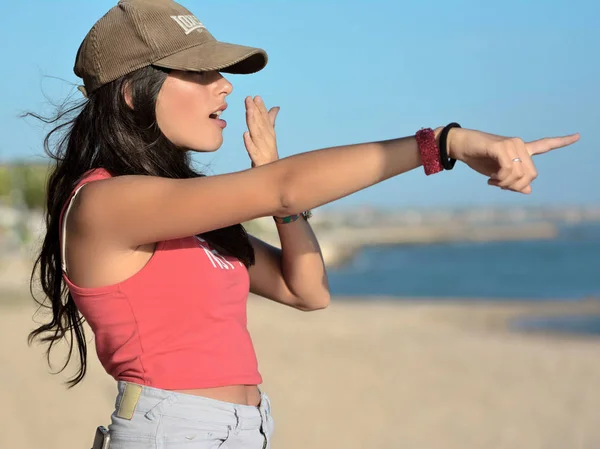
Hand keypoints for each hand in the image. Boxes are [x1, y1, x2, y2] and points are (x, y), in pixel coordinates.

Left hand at [244, 96, 279, 166]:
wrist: (271, 174)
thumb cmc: (269, 154)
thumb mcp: (270, 136)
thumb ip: (271, 121)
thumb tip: (275, 107)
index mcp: (269, 134)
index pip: (265, 118)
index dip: (261, 108)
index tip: (256, 97)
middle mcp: (267, 140)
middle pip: (260, 123)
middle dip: (255, 111)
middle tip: (249, 99)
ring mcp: (263, 149)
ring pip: (257, 134)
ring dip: (253, 122)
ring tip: (248, 111)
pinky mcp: (258, 160)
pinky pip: (253, 151)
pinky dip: (250, 143)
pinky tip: (245, 135)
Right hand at [447, 128, 579, 193]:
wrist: (459, 146)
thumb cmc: (477, 158)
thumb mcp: (496, 174)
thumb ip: (513, 181)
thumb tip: (528, 190)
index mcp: (521, 150)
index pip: (545, 145)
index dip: (562, 141)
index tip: (578, 136)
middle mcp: (520, 145)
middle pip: (531, 174)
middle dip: (516, 186)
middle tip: (500, 185)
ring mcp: (512, 144)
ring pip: (519, 174)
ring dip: (505, 184)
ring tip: (493, 181)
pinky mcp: (501, 147)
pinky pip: (508, 170)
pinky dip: (500, 178)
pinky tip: (490, 178)